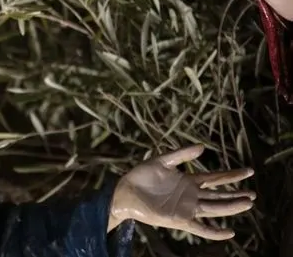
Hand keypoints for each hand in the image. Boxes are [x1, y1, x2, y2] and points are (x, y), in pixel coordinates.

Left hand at [109, 145, 254, 240]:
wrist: (126, 190)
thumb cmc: (142, 175)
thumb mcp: (162, 160)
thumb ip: (181, 154)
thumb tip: (203, 147)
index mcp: (189, 180)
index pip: (216, 178)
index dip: (232, 175)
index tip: (249, 171)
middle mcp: (192, 195)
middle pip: (220, 195)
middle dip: (236, 194)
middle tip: (254, 193)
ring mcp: (187, 208)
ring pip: (215, 209)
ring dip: (231, 207)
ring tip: (248, 203)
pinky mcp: (180, 220)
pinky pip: (201, 228)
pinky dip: (215, 231)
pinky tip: (229, 232)